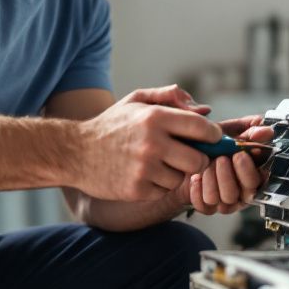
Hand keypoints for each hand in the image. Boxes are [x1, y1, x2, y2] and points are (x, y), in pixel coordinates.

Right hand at [75, 85, 220, 201]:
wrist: (75, 152)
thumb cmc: (112, 125)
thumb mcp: (137, 101)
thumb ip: (170, 97)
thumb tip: (205, 110)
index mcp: (155, 117)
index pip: (202, 128)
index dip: (213, 135)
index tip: (210, 138)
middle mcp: (152, 143)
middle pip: (199, 160)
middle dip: (197, 159)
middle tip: (187, 155)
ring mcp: (144, 169)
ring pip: (182, 178)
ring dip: (175, 173)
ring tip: (158, 164)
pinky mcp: (137, 190)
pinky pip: (164, 191)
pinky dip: (159, 186)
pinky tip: (144, 175)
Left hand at [181, 116, 273, 215]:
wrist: (181, 155)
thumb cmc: (208, 145)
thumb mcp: (227, 132)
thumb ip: (248, 130)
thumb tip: (265, 130)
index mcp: (251, 173)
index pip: (259, 179)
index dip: (249, 169)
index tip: (239, 155)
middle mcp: (241, 190)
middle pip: (244, 193)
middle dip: (229, 175)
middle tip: (220, 159)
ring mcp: (224, 201)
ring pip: (224, 200)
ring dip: (213, 181)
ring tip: (204, 166)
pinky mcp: (207, 207)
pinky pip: (205, 206)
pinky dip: (198, 191)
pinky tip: (195, 178)